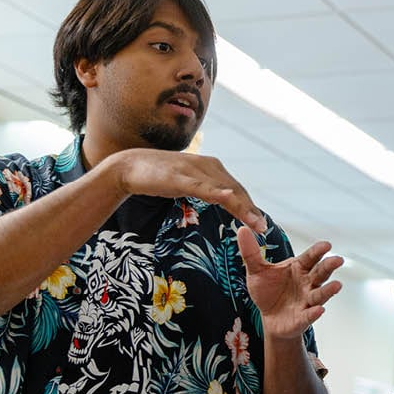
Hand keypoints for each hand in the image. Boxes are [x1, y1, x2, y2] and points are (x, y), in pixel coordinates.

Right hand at [110, 148, 265, 232]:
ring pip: (223, 190)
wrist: (129, 166)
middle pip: (235, 190)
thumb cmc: (160, 177)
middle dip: (251, 210)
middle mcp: (207, 165)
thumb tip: (223, 199)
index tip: (261, 224)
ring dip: (242, 206)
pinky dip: (216, 192)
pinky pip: (201, 186)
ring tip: (255, 222)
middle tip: (264, 228)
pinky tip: (227, 197)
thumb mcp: (188, 183)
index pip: (237, 189)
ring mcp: (193, 170)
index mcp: (211, 167)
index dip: (250, 207)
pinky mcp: (179, 176)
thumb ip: (206, 189)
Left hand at [235, 226, 342, 339]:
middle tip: (337, 259)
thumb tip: (242, 230)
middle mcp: (307, 283)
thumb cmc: (268, 291)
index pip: (310, 257)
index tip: (326, 244)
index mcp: (299, 268)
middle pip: (321, 273)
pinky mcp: (303, 318)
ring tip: (337, 285)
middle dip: (329, 266)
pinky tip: (319, 310)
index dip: (318, 251)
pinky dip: (314, 313)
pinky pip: (309, 315)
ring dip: (328, 290)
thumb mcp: (256, 271)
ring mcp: (307, 301)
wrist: (268, 318)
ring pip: (320, 294)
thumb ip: (251, 252)